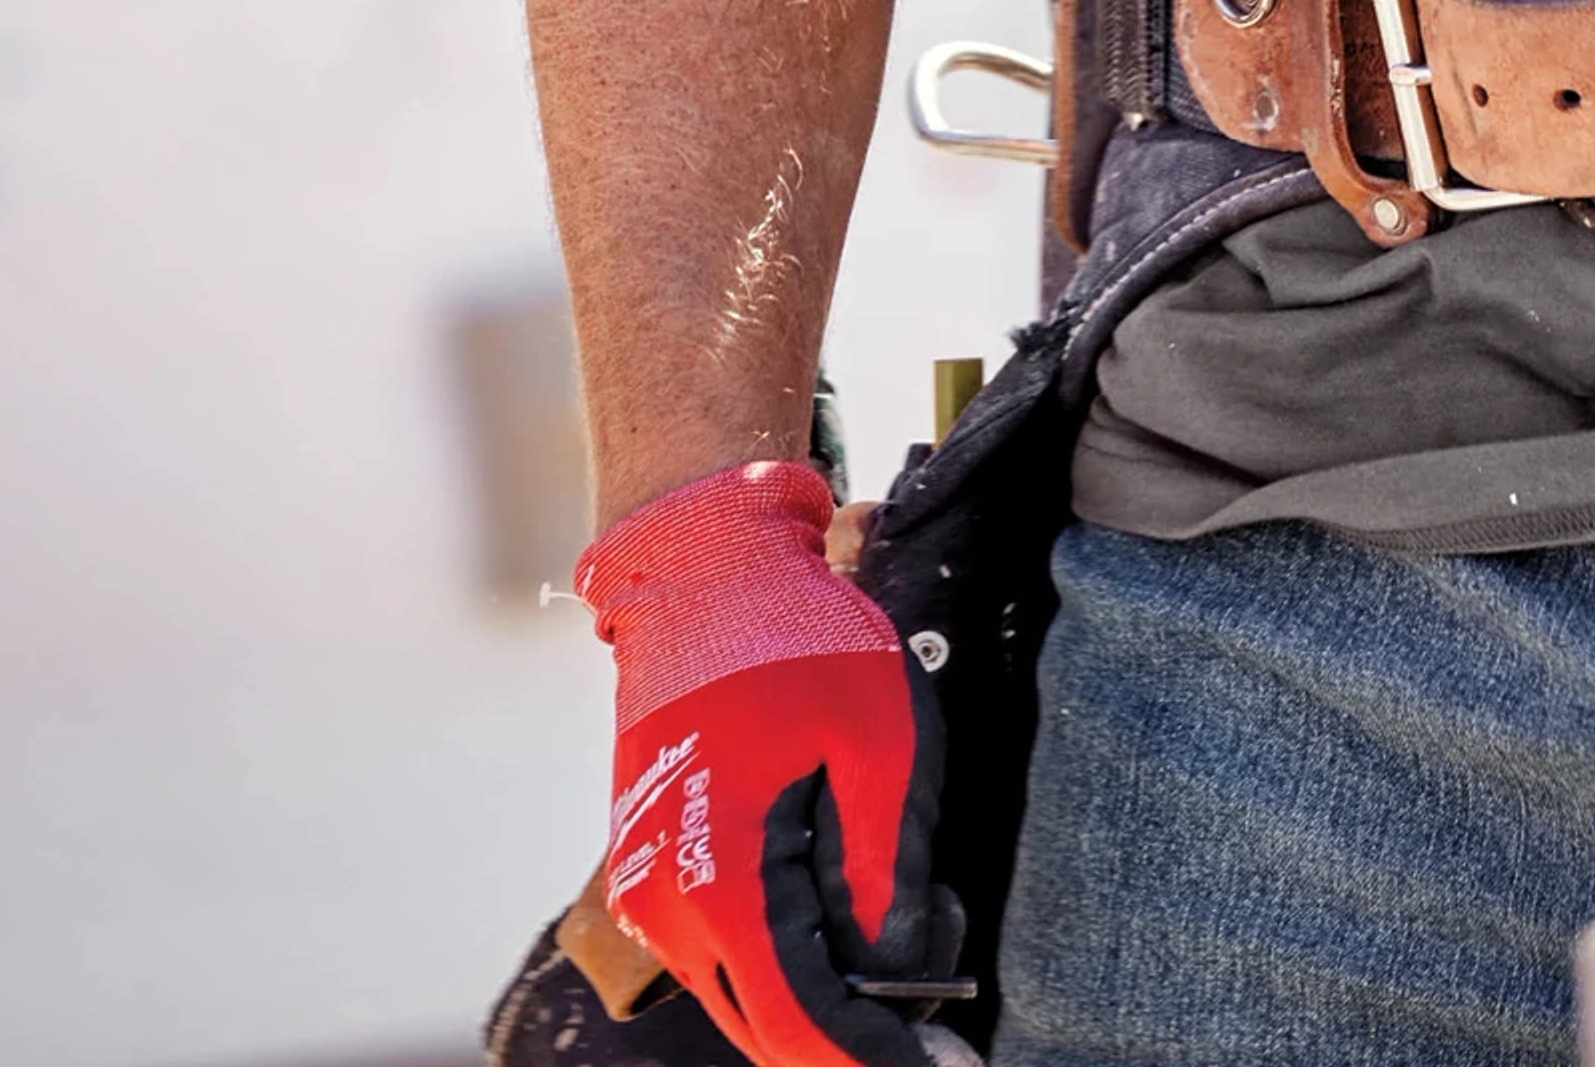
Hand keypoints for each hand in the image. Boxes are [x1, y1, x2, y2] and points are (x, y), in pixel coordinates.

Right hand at [575, 460, 960, 1066]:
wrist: (704, 576)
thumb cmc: (799, 645)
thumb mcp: (878, 745)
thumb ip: (884, 871)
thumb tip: (894, 970)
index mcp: (725, 887)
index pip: (802, 1024)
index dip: (871, 1060)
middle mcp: (671, 910)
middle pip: (772, 1024)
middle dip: (857, 1026)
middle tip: (940, 998)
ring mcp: (655, 892)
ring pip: (749, 989)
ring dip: (825, 985)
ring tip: (909, 924)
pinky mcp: (660, 867)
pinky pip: (729, 943)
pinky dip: (790, 945)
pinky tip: (847, 893)